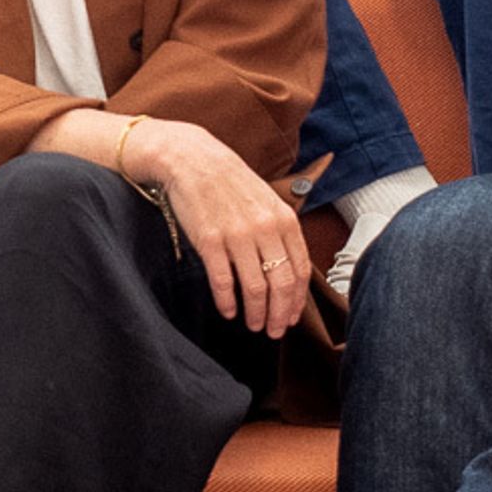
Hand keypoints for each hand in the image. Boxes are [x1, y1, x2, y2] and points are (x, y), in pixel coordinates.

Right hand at [125, 117, 311, 335]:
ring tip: (252, 325)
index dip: (297, 300)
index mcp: (284, 219)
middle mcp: (265, 228)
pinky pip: (223, 281)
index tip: (290, 318)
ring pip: (255, 288)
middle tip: (273, 331)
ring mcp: (237, 235)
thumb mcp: (267, 201)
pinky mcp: (210, 240)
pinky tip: (228, 311)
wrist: (192, 160)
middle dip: (278, 314)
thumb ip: (281, 232)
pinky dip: (227, 302)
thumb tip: (289, 271)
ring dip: (255, 313)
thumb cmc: (231, 182)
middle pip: (281, 284)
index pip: (299, 270)